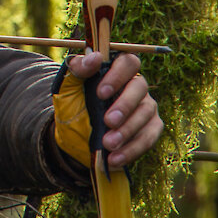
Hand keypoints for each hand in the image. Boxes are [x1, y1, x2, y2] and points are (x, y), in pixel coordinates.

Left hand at [53, 51, 162, 169]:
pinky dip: (133, 149)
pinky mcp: (150, 129)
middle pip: (140, 87)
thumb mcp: (67, 87)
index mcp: (116, 71)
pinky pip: (149, 137)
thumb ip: (77, 69)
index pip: (128, 63)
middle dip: (124, 105)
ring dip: (127, 130)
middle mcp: (135, 86)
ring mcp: (145, 107)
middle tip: (108, 122)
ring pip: (146, 113)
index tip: (100, 93)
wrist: (74, 137)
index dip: (117, 76)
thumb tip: (94, 58)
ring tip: (108, 145)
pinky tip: (115, 158)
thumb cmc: (73, 106)